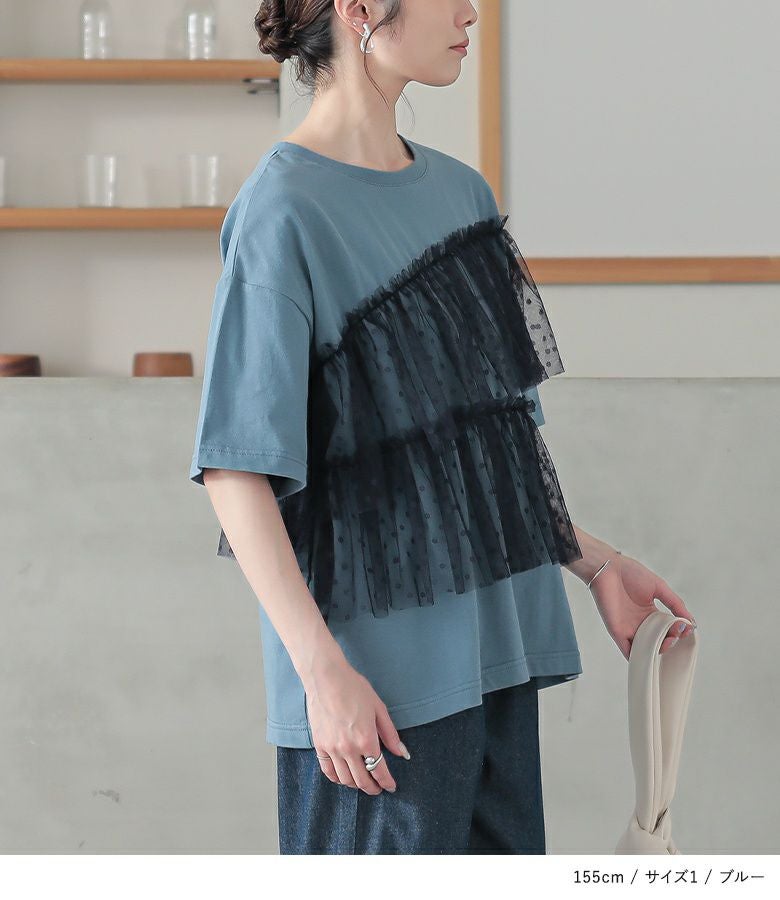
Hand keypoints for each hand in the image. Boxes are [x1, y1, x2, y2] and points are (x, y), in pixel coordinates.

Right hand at [303, 655, 408, 794]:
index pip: (379, 770)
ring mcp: (332, 749)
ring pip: (344, 779)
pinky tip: (343, 777)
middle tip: (378, 789)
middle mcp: (348, 749)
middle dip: (372, 788)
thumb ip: (390, 734)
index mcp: (366, 739)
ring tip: (362, 783)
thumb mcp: (378, 708)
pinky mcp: (319, 745)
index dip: (386, 782)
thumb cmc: (354, 688)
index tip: (390, 786)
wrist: (326, 678)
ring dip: (355, 785)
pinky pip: (328, 771)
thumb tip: (402, 753)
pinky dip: (337, 778)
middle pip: (362, 780)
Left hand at [588, 552, 696, 661]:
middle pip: (658, 640)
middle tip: (676, 635)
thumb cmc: (630, 573)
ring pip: (645, 648)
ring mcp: (629, 628)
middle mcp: (640, 622)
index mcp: (650, 612)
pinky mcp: (617, 632)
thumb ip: (675, 604)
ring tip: (667, 642)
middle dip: (670, 641)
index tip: (686, 628)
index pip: (667, 628)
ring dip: (658, 651)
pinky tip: (649, 658)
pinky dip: (638, 658)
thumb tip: (690, 622)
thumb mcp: (659, 588)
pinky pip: (628, 651)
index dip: (678, 631)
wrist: (607, 568)